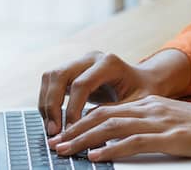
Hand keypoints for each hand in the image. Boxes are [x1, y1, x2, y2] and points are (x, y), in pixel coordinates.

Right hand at [37, 50, 189, 135]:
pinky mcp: (72, 70)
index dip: (72, 109)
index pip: (81, 84)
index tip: (70, 130)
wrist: (145, 81)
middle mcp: (91, 58)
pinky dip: (47, 102)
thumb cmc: (144, 93)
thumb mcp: (136, 105)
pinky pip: (51, 82)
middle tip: (54, 131)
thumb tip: (90, 132)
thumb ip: (114, 114)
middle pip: (59, 75)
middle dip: (52, 105)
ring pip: (50, 77)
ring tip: (52, 128)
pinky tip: (53, 120)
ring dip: (46, 103)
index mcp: (109, 63)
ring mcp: (79, 62)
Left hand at [48, 95, 190, 165]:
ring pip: (112, 127)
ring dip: (85, 140)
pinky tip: (98, 158)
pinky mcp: (170, 137)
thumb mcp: (171, 126)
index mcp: (150, 104)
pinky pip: (135, 143)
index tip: (64, 135)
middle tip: (55, 144)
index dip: (82, 122)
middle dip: (75, 130)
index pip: (107, 110)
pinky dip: (113, 150)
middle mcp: (151, 108)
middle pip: (103, 116)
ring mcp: (160, 121)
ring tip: (67, 151)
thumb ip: (147, 131)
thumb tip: (118, 144)